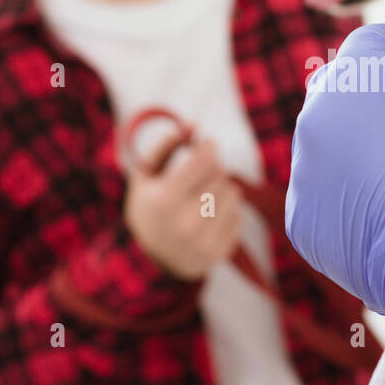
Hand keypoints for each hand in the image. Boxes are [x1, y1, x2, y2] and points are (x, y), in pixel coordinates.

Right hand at [123, 131, 243, 279]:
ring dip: (223, 185)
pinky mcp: (218, 252)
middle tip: (201, 172)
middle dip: (213, 167)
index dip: (208, 146)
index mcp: (165, 199)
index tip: (206, 144)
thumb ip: (166, 145)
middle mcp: (186, 222)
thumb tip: (193, 124)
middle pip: (219, 175)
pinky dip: (230, 207)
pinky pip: (239, 215)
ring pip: (233, 193)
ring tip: (205, 192)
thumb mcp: (145, 175)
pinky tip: (212, 212)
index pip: (204, 160)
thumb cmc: (148, 207)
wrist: (150, 260)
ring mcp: (204, 241)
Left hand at [285, 4, 384, 316]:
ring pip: (338, 140)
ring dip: (368, 147)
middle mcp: (313, 120)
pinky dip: (355, 193)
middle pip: (349, 89)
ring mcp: (303, 173)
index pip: (372, 40)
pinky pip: (330, 189)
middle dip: (383, 100)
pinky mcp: (304, 221)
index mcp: (351, 78)